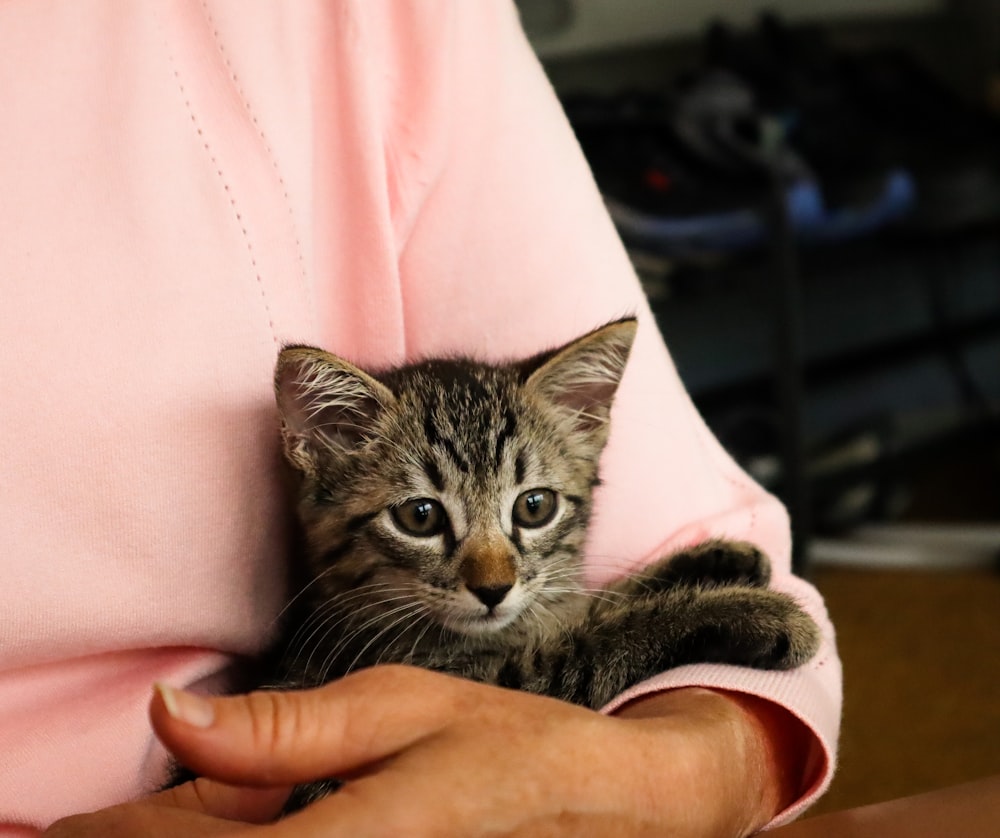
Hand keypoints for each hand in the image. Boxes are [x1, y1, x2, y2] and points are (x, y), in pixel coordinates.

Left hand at [45, 666, 796, 836]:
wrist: (592, 807)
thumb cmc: (506, 748)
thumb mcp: (401, 709)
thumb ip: (283, 729)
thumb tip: (169, 712)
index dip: (115, 837)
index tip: (45, 825)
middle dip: (137, 834)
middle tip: (62, 821)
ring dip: (178, 832)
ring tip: (123, 814)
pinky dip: (228, 837)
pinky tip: (209, 816)